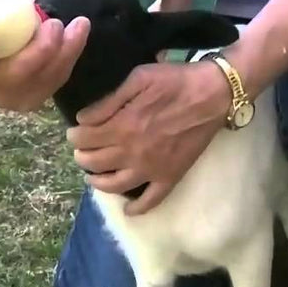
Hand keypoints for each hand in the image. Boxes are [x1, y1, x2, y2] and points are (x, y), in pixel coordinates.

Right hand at [0, 17, 90, 111]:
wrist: (7, 37)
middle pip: (10, 76)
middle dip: (39, 52)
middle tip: (54, 24)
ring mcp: (9, 97)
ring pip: (42, 79)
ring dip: (64, 50)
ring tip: (77, 23)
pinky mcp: (34, 98)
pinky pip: (57, 78)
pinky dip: (72, 52)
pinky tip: (80, 29)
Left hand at [66, 60, 232, 214]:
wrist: (213, 95)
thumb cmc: (175, 81)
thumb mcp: (138, 78)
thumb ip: (109, 101)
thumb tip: (84, 119)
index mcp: (122, 126)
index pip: (84, 139)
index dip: (74, 135)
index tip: (75, 131)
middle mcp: (132, 153)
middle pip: (94, 162)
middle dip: (82, 156)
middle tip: (83, 150)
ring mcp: (151, 169)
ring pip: (114, 185)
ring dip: (97, 182)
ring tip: (93, 175)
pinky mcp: (170, 177)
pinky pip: (151, 200)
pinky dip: (136, 208)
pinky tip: (128, 208)